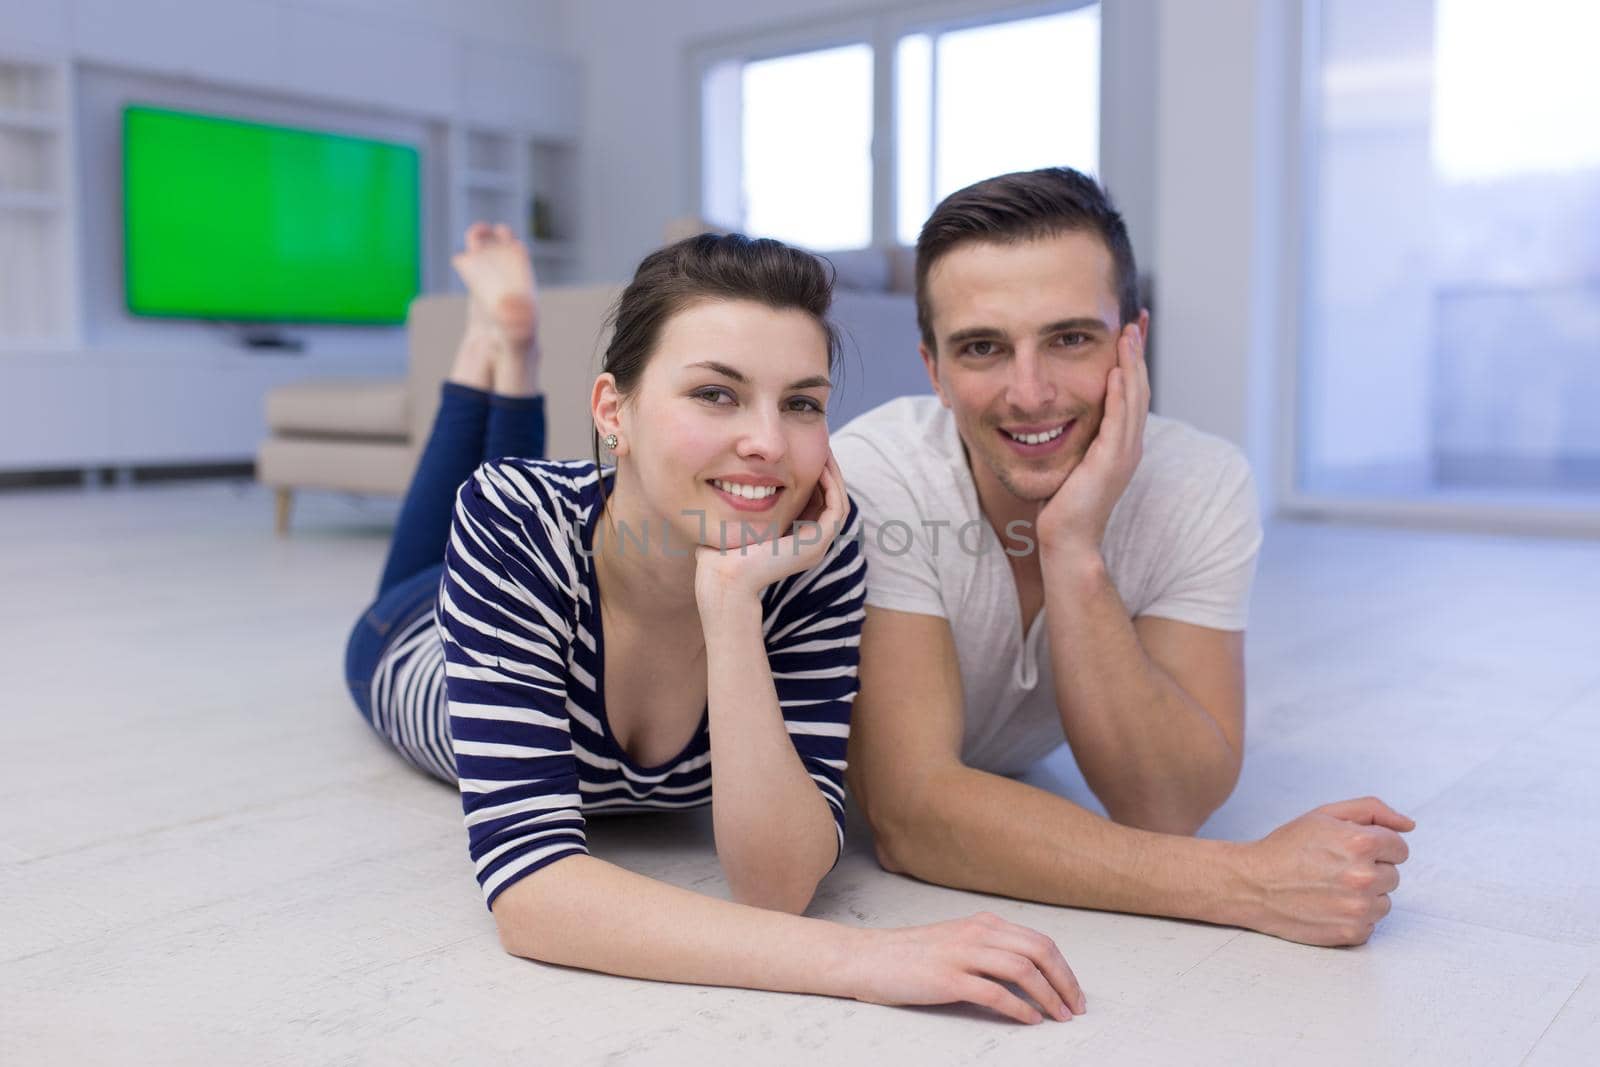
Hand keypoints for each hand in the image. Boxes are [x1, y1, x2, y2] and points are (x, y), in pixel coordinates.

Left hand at [694, 453, 847, 609]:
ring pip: (839, 502)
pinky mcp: (817, 543)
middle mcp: (813, 544)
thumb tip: (736, 479)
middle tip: (823, 447)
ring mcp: (818, 545)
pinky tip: (820, 468)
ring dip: (834, 476)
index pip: (818, 502)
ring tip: (825, 452)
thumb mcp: (742, 520)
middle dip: (829, 472)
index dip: (817, 477)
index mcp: (799, 540)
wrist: (724, 575)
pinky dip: (832, 487)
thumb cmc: (724, 552)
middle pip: (832, 501)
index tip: (807, 453)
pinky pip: (836, 509)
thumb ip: (748, 504)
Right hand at [846, 911, 1084, 1024]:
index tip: (1074, 992)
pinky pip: (995, 992)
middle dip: (1065, 981)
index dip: (1063, 968)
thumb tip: (1026, 973)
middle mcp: (977, 933)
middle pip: (1039, 951)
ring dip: (1049, 995)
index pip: (1039, 941)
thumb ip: (988, 950)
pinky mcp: (948, 978)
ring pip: (1023, 969)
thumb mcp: (955, 942)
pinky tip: (1029, 1019)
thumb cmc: (910, 956)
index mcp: (982, 923)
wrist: (867, 958)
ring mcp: (962, 954)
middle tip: (1076, 1007)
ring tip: (1059, 1016)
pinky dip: (1019, 1007)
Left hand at [1035, 323, 1148, 556]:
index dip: (1132, 360)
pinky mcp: (1111, 463)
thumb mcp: (1070, 462)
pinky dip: (1120, 394)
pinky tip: (1116, 371)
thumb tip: (1055, 419)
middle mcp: (1129, 445)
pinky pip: (1119, 421)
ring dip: (1132, 364)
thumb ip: (1073, 439)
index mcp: (1120, 443)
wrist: (1067, 541)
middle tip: (1136, 318)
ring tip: (1128, 333)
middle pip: (1139, 388)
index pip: (1130, 392)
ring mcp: (1123, 454)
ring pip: (1133, 399)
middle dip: (1137, 352)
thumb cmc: (1063, 506)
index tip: (1128, 330)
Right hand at [1239, 796, 1414, 945]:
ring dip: (1364, 896)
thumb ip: (1372, 810)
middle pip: (1392, 875)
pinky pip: (1371, 925)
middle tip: (1333, 868)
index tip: (1349, 850)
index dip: (1374, 846)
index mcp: (1361, 843)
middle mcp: (1364, 877)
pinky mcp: (1351, 933)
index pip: (1399, 848)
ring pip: (1384, 901)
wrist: (1252, 884)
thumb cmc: (1287, 847)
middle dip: (1369, 870)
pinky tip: (1328, 906)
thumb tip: (1409, 825)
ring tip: (1330, 888)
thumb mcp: (1324, 815)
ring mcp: (1359, 908)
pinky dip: (1353, 917)